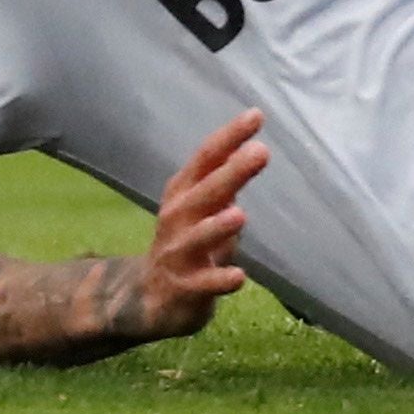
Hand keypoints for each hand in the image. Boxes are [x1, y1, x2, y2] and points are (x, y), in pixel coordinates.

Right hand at [139, 113, 266, 337]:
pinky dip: (218, 280)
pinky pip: (201, 285)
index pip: (205, 160)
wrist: (152, 298)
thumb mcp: (203, 207)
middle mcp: (176, 220)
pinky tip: (238, 277)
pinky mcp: (183, 289)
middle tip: (261, 152)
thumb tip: (254, 150)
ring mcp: (177, 255)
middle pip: (202, 194)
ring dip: (216, 228)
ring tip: (239, 216)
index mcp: (183, 194)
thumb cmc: (189, 241)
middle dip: (230, 174)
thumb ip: (225, 181)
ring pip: (195, 239)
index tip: (256, 115)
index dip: (229, 137)